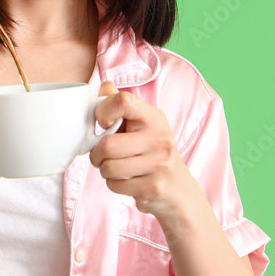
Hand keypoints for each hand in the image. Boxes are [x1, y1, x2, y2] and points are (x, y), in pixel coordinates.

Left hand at [89, 81, 186, 219]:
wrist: (178, 188)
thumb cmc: (152, 152)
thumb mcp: (142, 125)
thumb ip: (121, 105)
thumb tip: (105, 87)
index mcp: (154, 118)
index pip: (123, 101)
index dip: (103, 110)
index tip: (102, 123)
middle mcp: (160, 139)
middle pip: (108, 144)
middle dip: (97, 154)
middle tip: (102, 155)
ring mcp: (159, 164)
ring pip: (109, 167)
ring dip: (105, 170)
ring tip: (117, 168)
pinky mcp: (154, 187)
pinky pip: (115, 185)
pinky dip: (114, 185)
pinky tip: (128, 180)